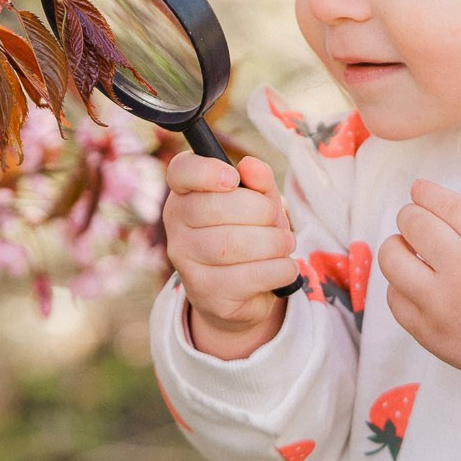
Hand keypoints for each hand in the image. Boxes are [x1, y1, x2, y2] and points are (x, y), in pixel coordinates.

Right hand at [164, 151, 295, 360]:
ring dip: (273, 243)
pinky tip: (283, 268)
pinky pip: (247, 276)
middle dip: (260, 211)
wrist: (243, 294)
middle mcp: (176, 227)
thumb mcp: (259, 203)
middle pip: (214, 208)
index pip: (181, 172)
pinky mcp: (205, 292)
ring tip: (284, 244)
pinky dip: (278, 269)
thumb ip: (259, 181)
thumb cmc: (249, 236)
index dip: (206, 171)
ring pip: (231, 245)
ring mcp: (186, 262)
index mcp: (186, 195)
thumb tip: (251, 166)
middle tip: (276, 221)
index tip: (234, 178)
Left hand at [378, 179, 460, 391]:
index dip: (425, 192)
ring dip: (396, 246)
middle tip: (416, 221)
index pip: (445, 203)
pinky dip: (401, 285)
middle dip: (410, 215)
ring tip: (409, 250)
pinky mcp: (426, 330)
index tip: (419, 190)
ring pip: (391, 257)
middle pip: (413, 223)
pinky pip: (393, 297)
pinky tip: (417, 284)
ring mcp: (441, 302)